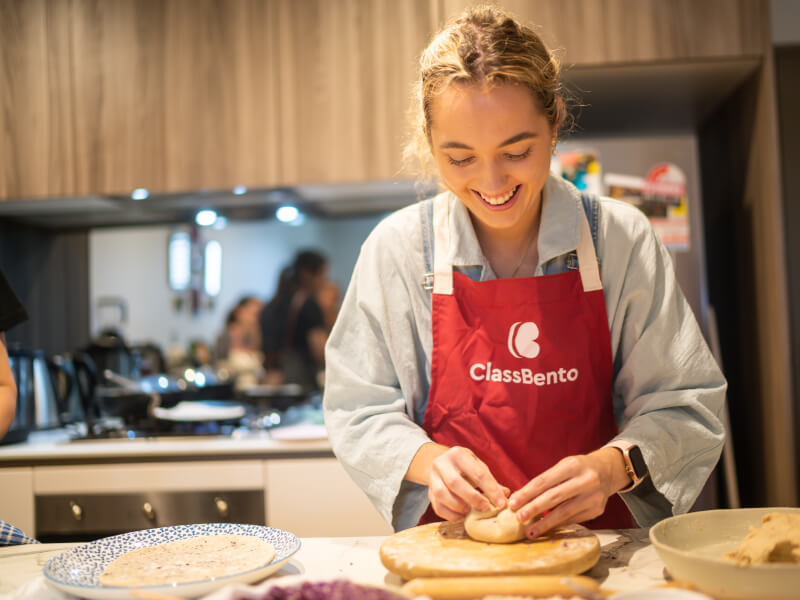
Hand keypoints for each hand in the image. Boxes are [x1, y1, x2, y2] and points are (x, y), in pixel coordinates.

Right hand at [427, 446, 509, 520]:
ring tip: (470, 512)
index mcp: (458, 454)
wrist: (442, 464)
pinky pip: (437, 506)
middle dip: (473, 498)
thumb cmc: (466, 467)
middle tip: (486, 508)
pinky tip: (462, 516)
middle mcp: (442, 463)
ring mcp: (432, 477)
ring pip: (441, 494)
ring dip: (458, 506)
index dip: (491, 490)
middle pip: (455, 482)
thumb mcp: (478, 467)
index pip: (477, 473)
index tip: (501, 503)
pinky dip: (450, 514)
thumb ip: (491, 481)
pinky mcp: (428, 492)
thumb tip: (506, 495)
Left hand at [507, 447, 628, 536]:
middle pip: (554, 497)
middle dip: (534, 508)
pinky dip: (558, 524)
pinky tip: (546, 529)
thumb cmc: (577, 469)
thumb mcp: (563, 466)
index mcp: (572, 465)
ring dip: (545, 523)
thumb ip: (545, 481)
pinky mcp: (597, 510)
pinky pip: (573, 519)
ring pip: (564, 512)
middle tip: (519, 518)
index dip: (527, 493)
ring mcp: (593, 496)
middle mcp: (585, 480)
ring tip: (530, 531)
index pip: (544, 481)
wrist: (607, 471)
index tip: (512, 503)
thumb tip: (521, 499)